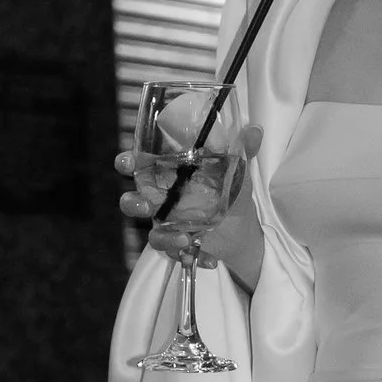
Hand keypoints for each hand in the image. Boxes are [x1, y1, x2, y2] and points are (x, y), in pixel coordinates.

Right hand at [117, 93, 264, 289]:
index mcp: (170, 173)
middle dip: (131, 202)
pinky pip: (169, 248)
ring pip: (149, 229)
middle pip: (134, 198)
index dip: (128, 161)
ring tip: (183, 238)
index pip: (141, 163)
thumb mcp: (236, 169)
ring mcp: (167, 222)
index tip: (127, 161)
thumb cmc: (230, 190)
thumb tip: (254, 130)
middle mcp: (163, 196)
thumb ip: (242, 150)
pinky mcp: (175, 240)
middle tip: (144, 205)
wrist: (242, 227)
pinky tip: (196, 249)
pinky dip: (180, 251)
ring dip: (160, 235)